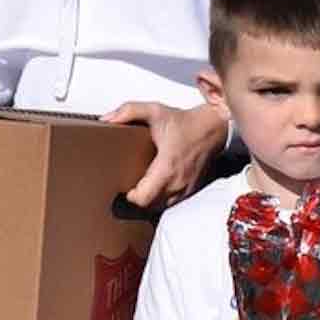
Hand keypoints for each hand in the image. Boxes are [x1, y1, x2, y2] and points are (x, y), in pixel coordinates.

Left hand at [105, 101, 225, 208]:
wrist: (213, 128)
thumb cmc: (185, 122)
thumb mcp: (155, 111)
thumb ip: (128, 111)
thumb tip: (106, 119)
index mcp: (166, 167)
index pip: (142, 198)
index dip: (129, 197)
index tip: (123, 187)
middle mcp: (177, 182)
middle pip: (148, 207)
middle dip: (136, 200)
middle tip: (127, 187)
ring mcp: (185, 189)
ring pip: (160, 207)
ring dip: (149, 201)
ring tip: (140, 188)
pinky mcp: (190, 190)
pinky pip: (171, 203)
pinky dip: (161, 199)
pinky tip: (156, 187)